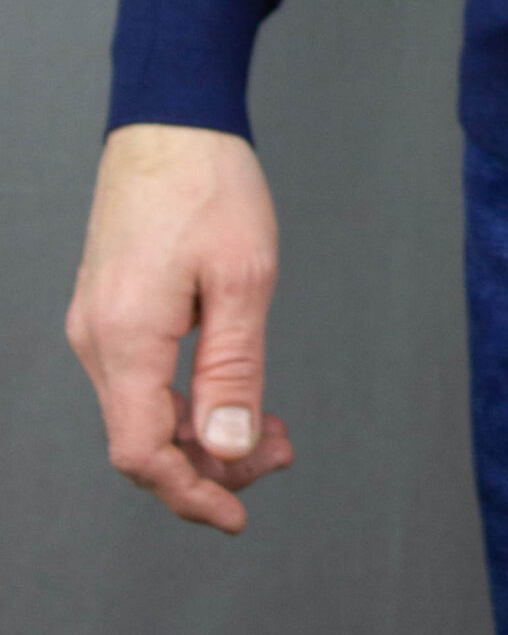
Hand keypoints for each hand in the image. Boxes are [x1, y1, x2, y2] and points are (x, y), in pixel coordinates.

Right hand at [66, 123, 292, 533]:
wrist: (170, 118)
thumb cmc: (210, 186)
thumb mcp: (243, 278)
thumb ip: (234, 369)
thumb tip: (227, 447)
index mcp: (125, 338)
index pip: (142, 453)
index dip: (190, 494)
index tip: (239, 516)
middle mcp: (98, 339)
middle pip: (143, 440)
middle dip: (211, 463)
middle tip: (283, 451)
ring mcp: (99, 323)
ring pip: (143, 412)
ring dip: (204, 431)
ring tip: (274, 428)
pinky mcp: (111, 307)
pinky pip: (142, 378)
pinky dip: (187, 397)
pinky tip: (234, 390)